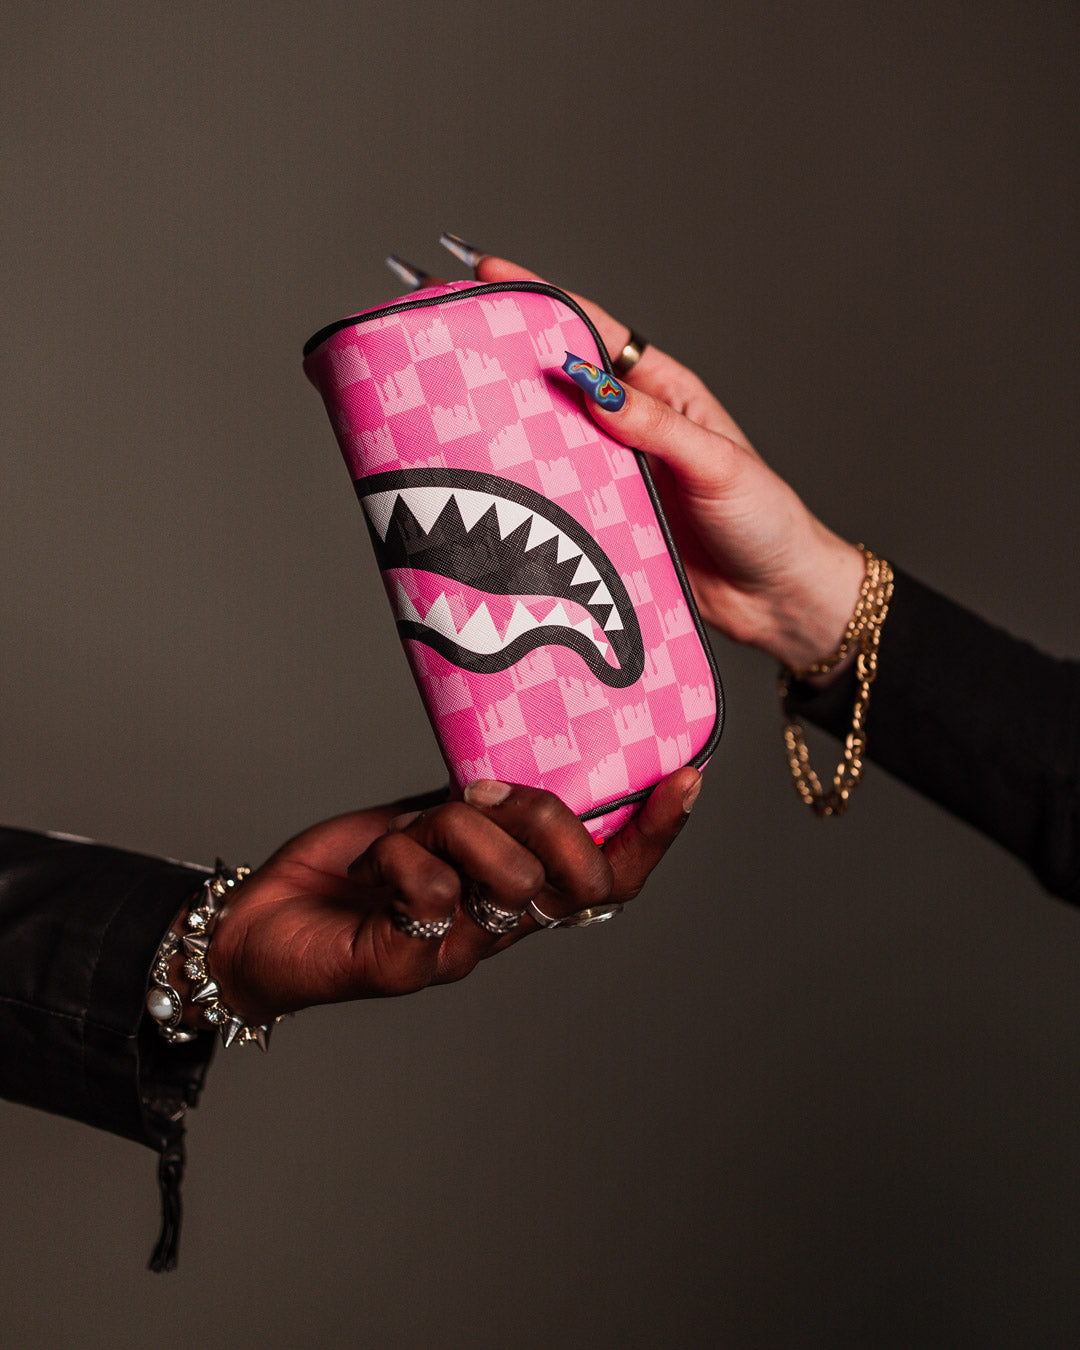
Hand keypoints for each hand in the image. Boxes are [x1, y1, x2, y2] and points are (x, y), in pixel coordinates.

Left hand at [201, 769, 700, 1024]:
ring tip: (406, 835)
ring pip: (504, 875)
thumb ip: (484, 808)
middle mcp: (499, 931)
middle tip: (483, 796)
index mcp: (515, 894)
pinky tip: (370, 868)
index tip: (685, 776)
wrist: (260, 925)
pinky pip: (431, 892)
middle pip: (575, 876)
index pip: (608, 877)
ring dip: (450, 827)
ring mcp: (457, 954)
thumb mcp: (429, 821)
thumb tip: (526, 776)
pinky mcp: (406, 968)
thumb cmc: (350, 871)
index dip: (653, 834)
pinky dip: (397, 854)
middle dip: (540, 817)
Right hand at [415, 239, 863, 672]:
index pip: (595, 333)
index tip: (488, 271)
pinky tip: (483, 483)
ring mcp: (613, 475)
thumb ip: (656, 426)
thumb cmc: (764, 523)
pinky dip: (520, 488)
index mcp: (665, 394)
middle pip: (558, 380)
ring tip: (445, 402)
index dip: (541, 298)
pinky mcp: (602, 523)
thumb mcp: (717, 464)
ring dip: (502, 422)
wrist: (776, 602)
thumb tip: (592, 385)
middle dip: (503, 353)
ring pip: (546, 438)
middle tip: (443, 332)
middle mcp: (631, 429)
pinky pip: (553, 497)